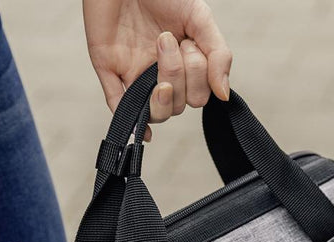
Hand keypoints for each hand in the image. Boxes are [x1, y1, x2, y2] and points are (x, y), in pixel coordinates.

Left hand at [83, 0, 231, 131]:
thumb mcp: (200, 17)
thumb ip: (219, 56)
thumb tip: (224, 95)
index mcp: (184, 64)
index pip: (199, 95)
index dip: (198, 75)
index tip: (188, 42)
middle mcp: (161, 74)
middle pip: (179, 105)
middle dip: (179, 75)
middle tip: (167, 39)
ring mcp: (136, 75)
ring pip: (156, 112)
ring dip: (163, 89)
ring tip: (159, 50)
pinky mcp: (110, 70)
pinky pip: (120, 107)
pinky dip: (133, 123)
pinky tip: (143, 130)